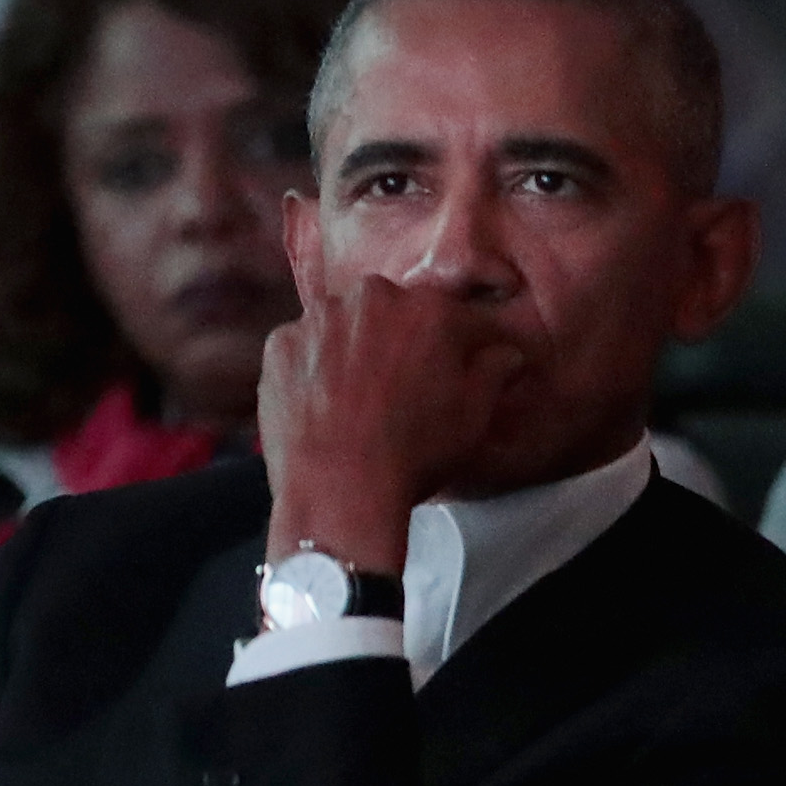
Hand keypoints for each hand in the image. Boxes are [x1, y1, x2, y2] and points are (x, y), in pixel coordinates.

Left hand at [257, 270, 528, 570]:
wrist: (339, 487)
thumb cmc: (415, 452)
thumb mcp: (473, 415)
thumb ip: (493, 371)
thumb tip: (506, 352)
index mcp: (427, 308)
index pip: (451, 318)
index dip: (456, 346)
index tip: (453, 370)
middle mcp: (371, 297)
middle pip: (391, 313)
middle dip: (397, 340)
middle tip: (395, 387)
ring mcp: (318, 318)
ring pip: (342, 326)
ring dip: (350, 348)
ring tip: (352, 396)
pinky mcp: (279, 344)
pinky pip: (302, 348)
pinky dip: (310, 367)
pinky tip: (317, 403)